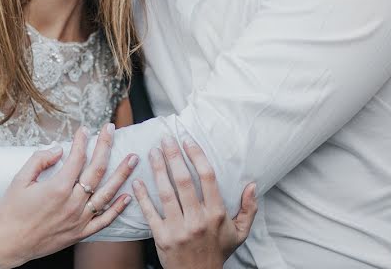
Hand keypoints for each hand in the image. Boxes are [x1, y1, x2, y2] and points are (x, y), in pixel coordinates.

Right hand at [0, 125, 138, 267]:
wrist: (10, 243)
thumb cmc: (12, 212)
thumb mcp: (20, 180)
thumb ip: (39, 160)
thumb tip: (57, 150)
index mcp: (58, 187)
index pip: (77, 158)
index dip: (82, 141)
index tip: (86, 129)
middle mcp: (73, 203)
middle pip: (96, 170)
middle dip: (106, 146)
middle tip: (112, 130)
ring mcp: (79, 219)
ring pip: (107, 193)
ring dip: (121, 174)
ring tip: (133, 159)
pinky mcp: (80, 233)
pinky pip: (104, 220)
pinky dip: (117, 208)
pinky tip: (127, 196)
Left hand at [131, 137, 257, 268]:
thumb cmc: (218, 251)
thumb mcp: (240, 233)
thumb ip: (248, 209)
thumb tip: (252, 185)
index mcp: (217, 214)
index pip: (207, 177)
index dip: (197, 155)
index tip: (187, 140)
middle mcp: (198, 220)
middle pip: (184, 181)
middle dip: (173, 156)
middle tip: (165, 139)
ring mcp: (179, 229)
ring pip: (166, 193)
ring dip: (158, 170)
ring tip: (152, 151)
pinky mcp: (162, 237)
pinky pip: (150, 212)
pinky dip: (142, 195)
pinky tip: (138, 180)